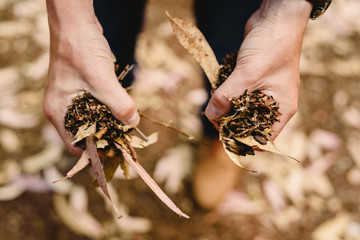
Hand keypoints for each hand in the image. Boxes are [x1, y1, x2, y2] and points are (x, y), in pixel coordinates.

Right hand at [43, 0, 138, 153]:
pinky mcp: (81, 87)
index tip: (116, 147)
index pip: (75, 144)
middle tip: (126, 133)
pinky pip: (96, 104)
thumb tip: (133, 123)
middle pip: (85, 132)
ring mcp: (71, 97)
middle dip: (105, 134)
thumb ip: (119, 105)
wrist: (76, 23)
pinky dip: (108, 106)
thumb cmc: (81, 50)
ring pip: (92, 117)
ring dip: (109, 119)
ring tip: (126, 120)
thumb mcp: (102, 81)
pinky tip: (120, 103)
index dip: (95, 149)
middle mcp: (62, 108)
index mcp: (58, 112)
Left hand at [205, 0, 311, 139]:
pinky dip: (226, 92)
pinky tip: (218, 85)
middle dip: (229, 120)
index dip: (242, 139)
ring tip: (214, 96)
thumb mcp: (247, 75)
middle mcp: (273, 103)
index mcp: (281, 108)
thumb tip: (210, 115)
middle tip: (214, 112)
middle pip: (248, 124)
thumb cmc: (271, 46)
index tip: (222, 133)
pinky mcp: (252, 79)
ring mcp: (263, 91)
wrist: (276, 18)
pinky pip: (236, 93)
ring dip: (225, 105)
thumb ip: (227, 97)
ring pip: (240, 108)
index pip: (262, 137)